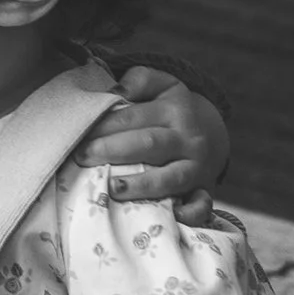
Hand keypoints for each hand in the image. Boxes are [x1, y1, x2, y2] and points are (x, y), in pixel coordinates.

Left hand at [76, 68, 229, 223]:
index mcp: (174, 109)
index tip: (78, 134)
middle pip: (147, 144)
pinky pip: (202, 204)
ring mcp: (197, 166)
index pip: (133, 117)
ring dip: (141, 184)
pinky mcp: (204, 189)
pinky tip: (174, 215)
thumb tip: (115, 89)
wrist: (216, 134)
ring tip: (111, 188)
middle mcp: (187, 138)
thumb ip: (140, 79)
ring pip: (170, 177)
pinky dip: (191, 212)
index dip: (104, 125)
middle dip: (112, 150)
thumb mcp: (164, 84)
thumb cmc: (175, 109)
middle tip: (80, 157)